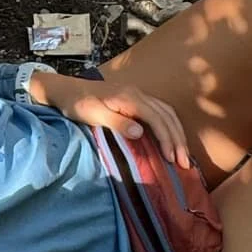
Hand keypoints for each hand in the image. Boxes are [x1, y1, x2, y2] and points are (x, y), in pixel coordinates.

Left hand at [34, 71, 191, 168]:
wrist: (66, 89)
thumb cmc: (77, 104)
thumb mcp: (93, 114)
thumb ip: (117, 123)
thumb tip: (141, 132)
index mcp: (130, 97)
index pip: (157, 118)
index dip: (167, 139)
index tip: (172, 159)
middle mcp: (138, 94)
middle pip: (167, 116)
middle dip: (178, 139)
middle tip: (185, 163)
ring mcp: (138, 95)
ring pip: (167, 113)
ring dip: (177, 133)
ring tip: (183, 154)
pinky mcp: (135, 99)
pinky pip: (160, 111)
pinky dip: (170, 126)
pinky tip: (172, 138)